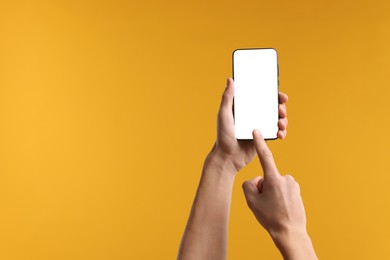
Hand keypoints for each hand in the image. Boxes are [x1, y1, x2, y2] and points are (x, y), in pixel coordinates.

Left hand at [210, 78, 288, 174]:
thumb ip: (227, 98)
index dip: (273, 94)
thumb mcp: (224, 114)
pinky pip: (276, 133)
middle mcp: (254, 116)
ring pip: (277, 120)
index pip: (262, 97)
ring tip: (281, 123)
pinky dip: (282, 132)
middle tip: (281, 110)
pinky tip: (280, 134)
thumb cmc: (223, 136)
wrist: (227, 157)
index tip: (280, 95)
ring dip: (283, 120)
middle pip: (272, 108)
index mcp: (246, 108)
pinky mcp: (264, 138)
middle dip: (281, 107)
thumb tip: (230, 79)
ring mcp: (260, 127)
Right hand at [242, 130, 316, 258]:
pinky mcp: (297, 191)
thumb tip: (256, 180)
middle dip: (262, 187)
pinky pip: (282, 189)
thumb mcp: (251, 202)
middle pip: (266, 177)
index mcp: (274, 179)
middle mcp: (285, 179)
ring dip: (270, 192)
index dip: (259, 143)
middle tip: (264, 204)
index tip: (257, 131)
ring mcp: (293, 185)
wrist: (290, 233)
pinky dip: (278, 195)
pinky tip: (280, 208)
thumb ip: (248, 185)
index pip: (265, 157)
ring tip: (273, 207)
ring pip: (274, 183)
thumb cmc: (270, 218)